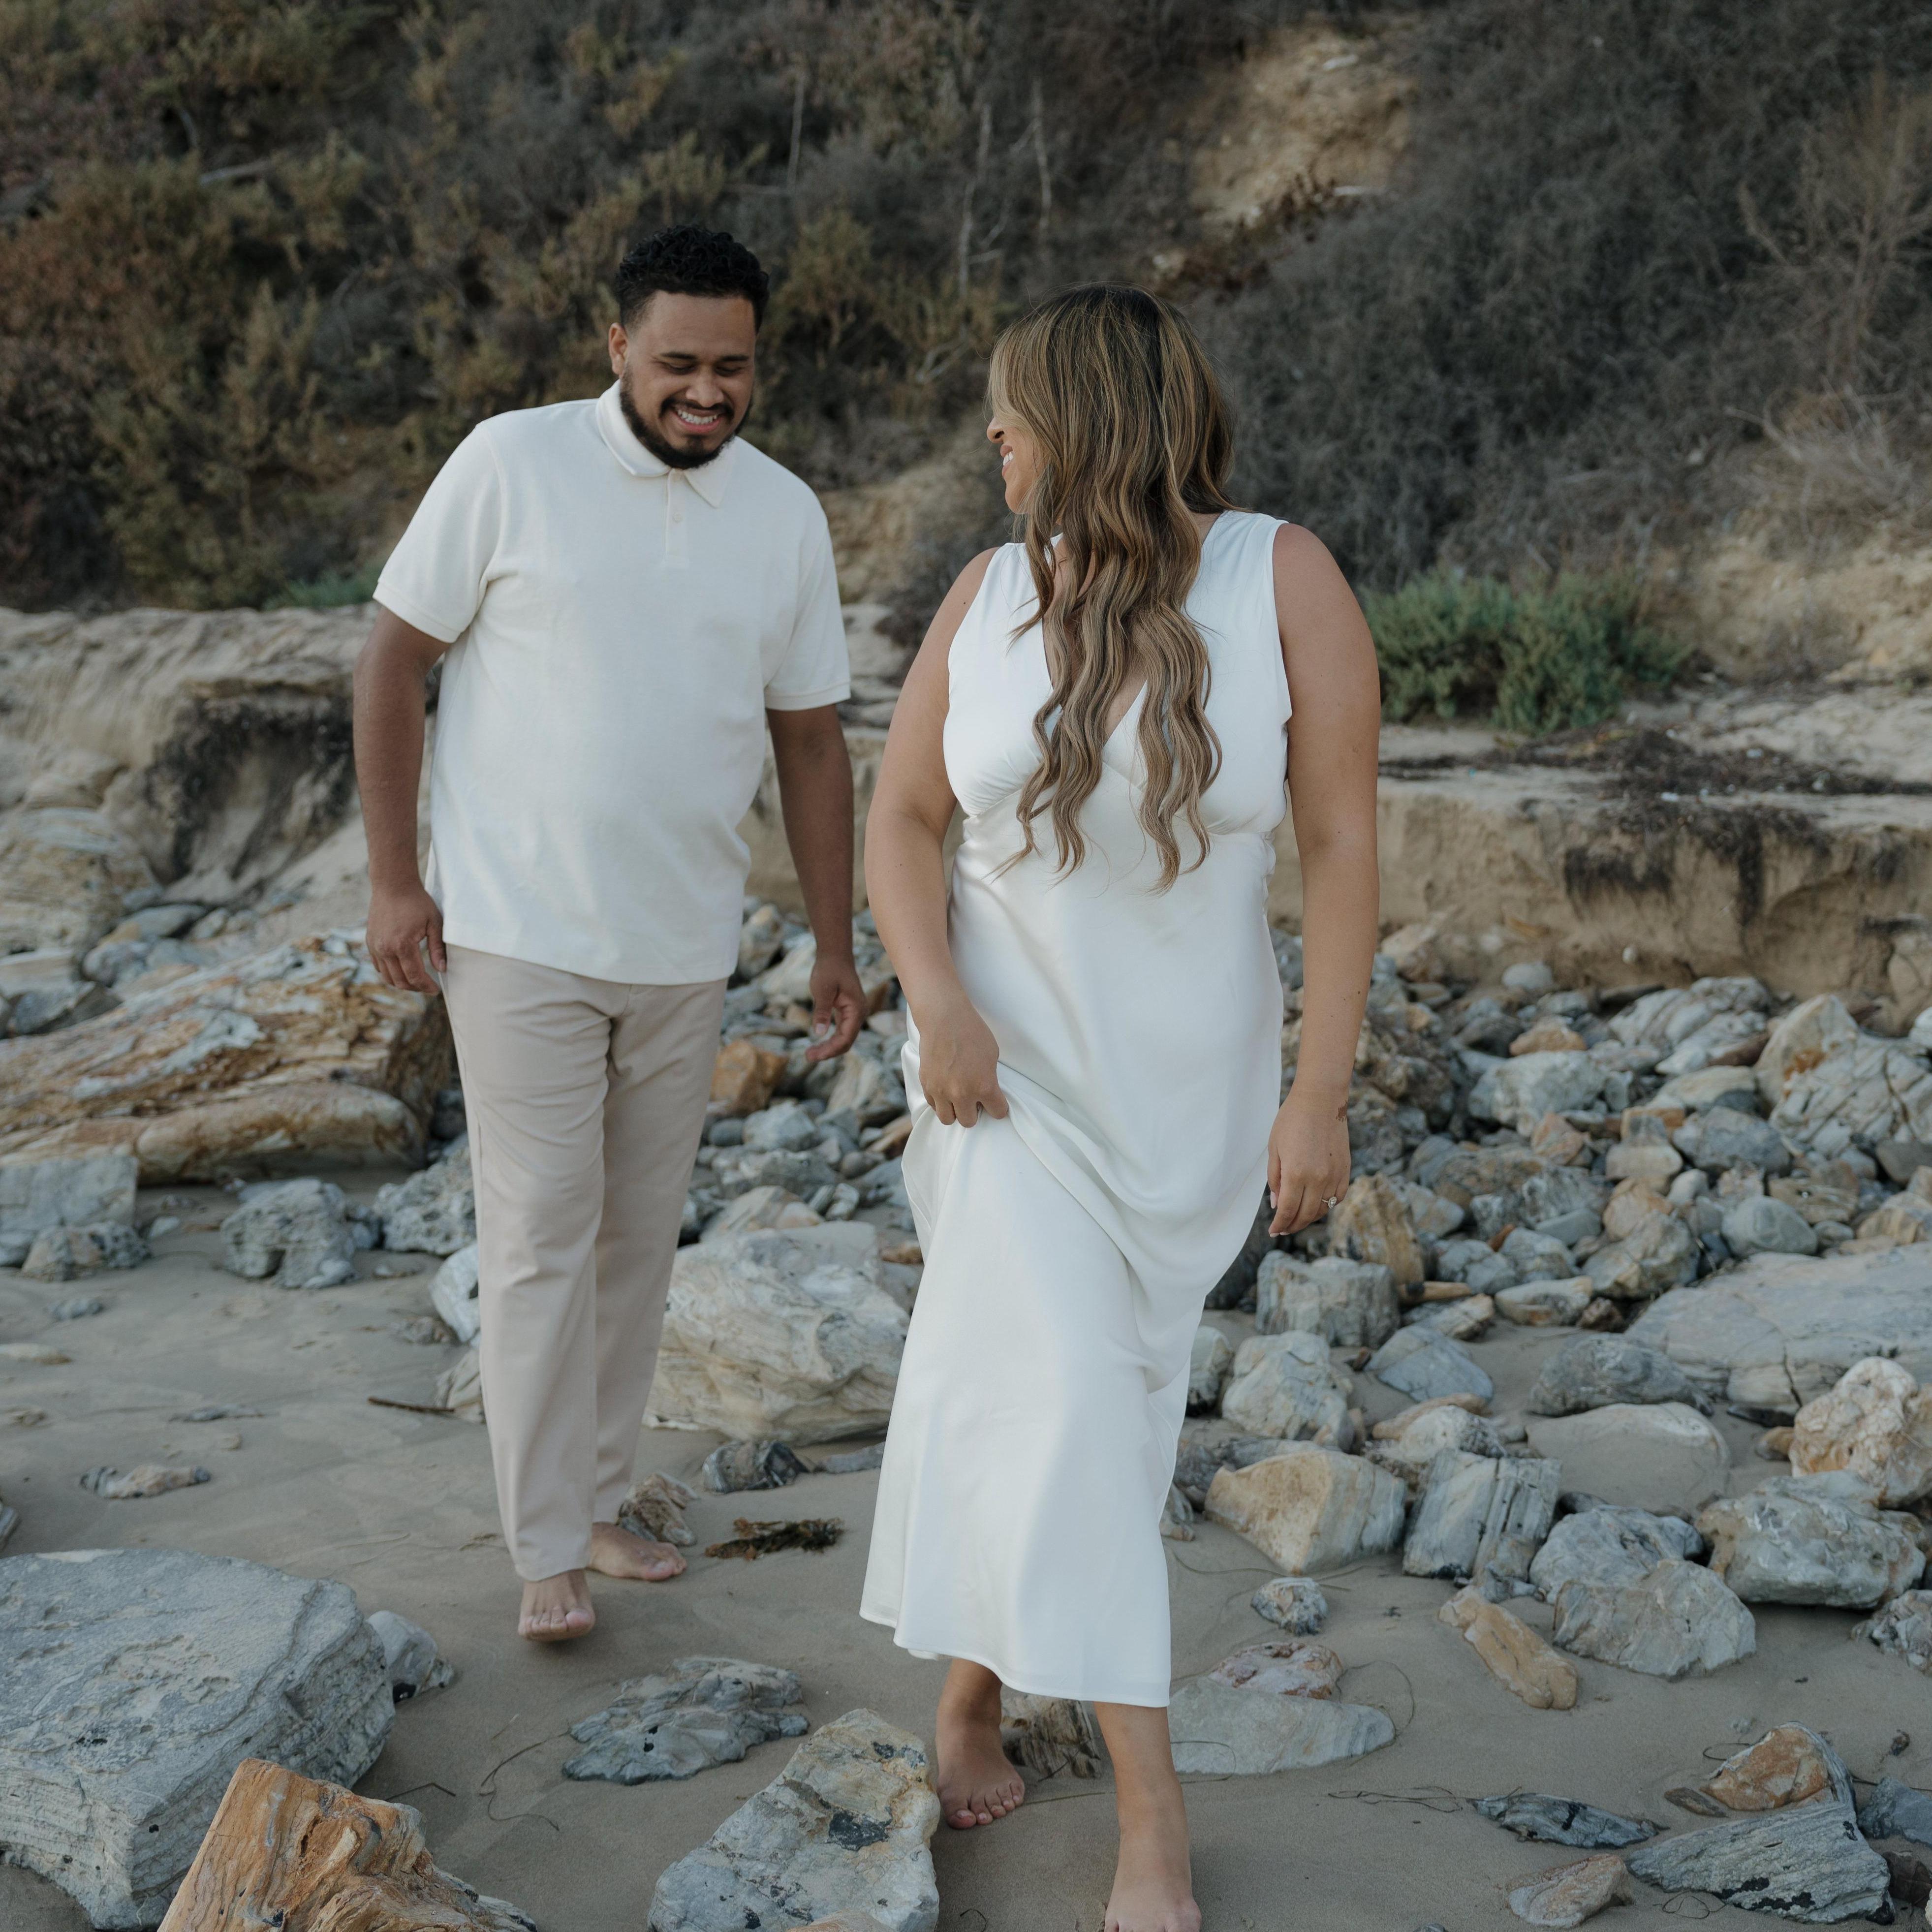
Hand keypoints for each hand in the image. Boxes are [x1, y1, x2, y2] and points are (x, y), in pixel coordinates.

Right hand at [366, 880, 445, 993]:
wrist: (392, 885)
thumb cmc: (417, 902)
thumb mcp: (434, 923)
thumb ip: (437, 948)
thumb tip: (441, 969)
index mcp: (402, 945)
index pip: (415, 976)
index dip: (426, 986)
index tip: (435, 990)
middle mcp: (385, 949)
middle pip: (400, 981)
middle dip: (416, 988)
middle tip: (428, 987)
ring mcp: (375, 946)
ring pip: (387, 977)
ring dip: (402, 983)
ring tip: (417, 982)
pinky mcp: (370, 942)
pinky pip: (379, 966)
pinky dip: (390, 973)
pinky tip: (403, 971)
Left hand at [803, 951, 865, 1061]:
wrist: (834, 955)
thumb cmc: (829, 969)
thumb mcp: (822, 990)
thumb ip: (822, 1011)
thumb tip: (819, 1033)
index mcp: (856, 1010)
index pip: (846, 1038)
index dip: (830, 1050)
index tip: (812, 1055)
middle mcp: (858, 1014)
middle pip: (846, 1042)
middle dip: (828, 1052)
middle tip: (808, 1057)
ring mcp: (853, 1014)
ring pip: (843, 1038)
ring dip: (828, 1047)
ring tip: (810, 1054)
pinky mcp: (846, 1012)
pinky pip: (841, 1031)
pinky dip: (830, 1039)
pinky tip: (818, 1044)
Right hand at [913, 991, 1007, 1126]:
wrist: (944, 1018)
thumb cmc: (972, 1032)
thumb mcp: (992, 1055)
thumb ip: (989, 1078)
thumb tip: (986, 1090)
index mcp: (984, 1086)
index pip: (998, 1113)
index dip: (998, 1107)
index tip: (996, 1102)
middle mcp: (962, 1094)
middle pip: (969, 1122)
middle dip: (974, 1112)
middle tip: (975, 1099)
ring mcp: (941, 1091)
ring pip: (947, 1119)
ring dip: (955, 1112)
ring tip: (958, 1099)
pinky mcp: (927, 1085)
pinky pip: (934, 1105)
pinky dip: (940, 1102)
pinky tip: (945, 1090)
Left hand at [1267, 1084, 1350, 1234]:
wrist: (1321, 1100)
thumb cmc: (1291, 1120)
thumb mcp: (1274, 1149)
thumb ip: (1275, 1179)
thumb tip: (1277, 1205)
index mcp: (1296, 1174)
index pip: (1288, 1210)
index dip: (1280, 1224)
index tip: (1273, 1231)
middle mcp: (1317, 1179)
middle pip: (1305, 1214)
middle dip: (1293, 1225)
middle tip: (1283, 1229)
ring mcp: (1334, 1175)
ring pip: (1323, 1208)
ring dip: (1309, 1217)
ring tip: (1297, 1218)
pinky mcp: (1346, 1170)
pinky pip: (1337, 1197)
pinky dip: (1326, 1205)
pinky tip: (1316, 1204)